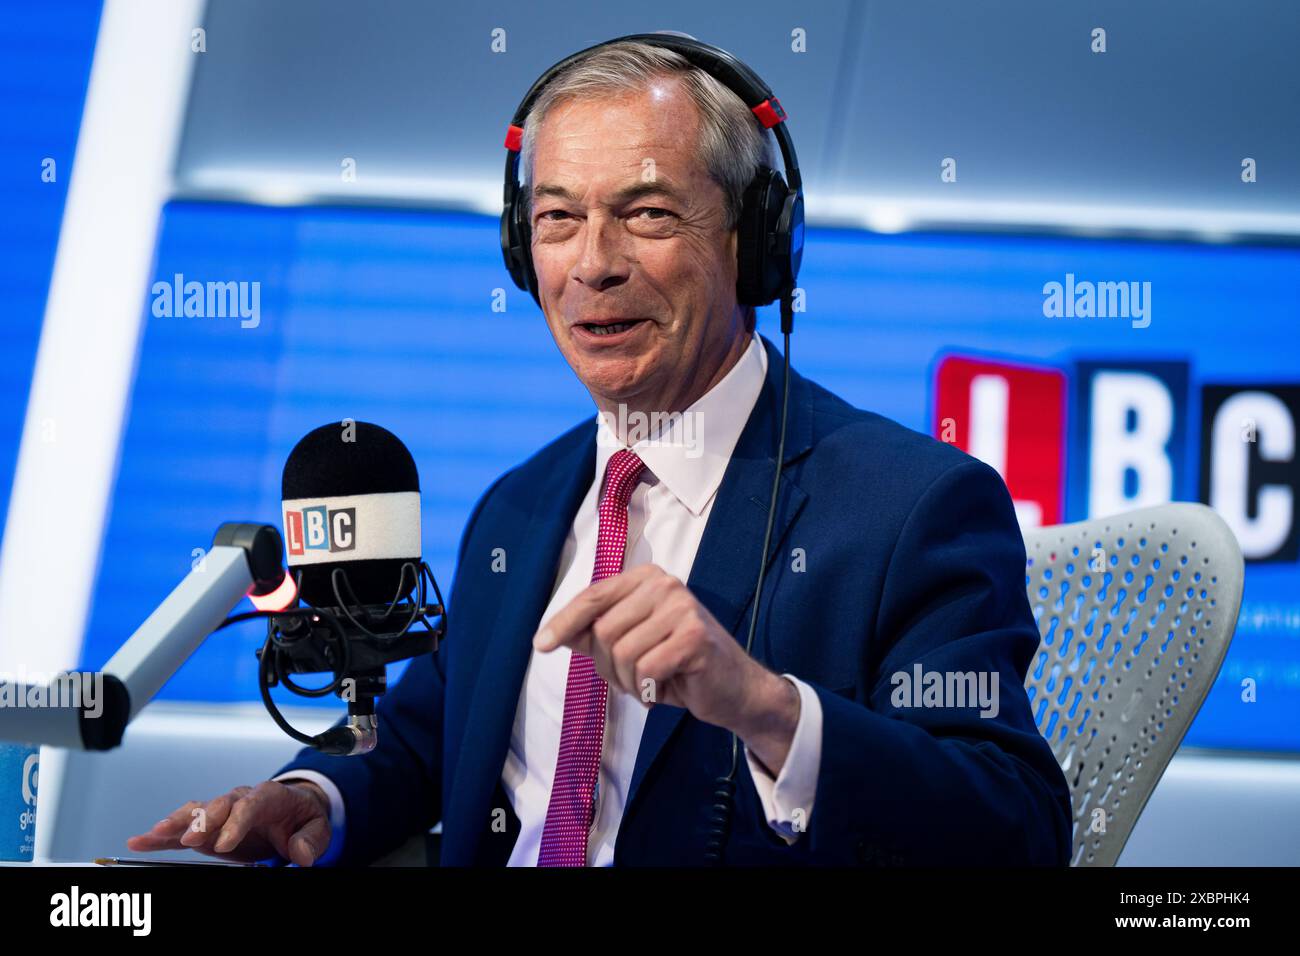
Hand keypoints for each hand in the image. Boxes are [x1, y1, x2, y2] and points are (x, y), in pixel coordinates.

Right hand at [125, 780, 331, 865]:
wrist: (294, 811)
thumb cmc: (303, 818)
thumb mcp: (316, 828)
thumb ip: (310, 840)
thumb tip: (301, 854)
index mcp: (268, 796)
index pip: (250, 805)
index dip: (236, 822)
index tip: (225, 844)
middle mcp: (240, 799)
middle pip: (218, 804)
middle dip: (203, 821)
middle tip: (190, 840)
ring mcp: (221, 812)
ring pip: (196, 812)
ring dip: (176, 823)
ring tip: (153, 835)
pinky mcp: (208, 827)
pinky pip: (183, 828)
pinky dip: (162, 835)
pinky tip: (141, 841)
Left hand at [533, 564, 799, 770]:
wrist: (734, 689)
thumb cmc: (679, 666)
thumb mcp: (633, 644)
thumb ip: (596, 634)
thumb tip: (552, 635)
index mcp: (647, 578)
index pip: (593, 597)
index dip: (563, 623)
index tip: (541, 646)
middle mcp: (664, 584)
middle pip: (602, 631)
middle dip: (607, 667)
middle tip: (632, 679)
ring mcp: (682, 607)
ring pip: (621, 653)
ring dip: (628, 682)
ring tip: (650, 684)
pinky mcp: (694, 636)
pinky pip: (645, 669)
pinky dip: (647, 689)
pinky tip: (664, 690)